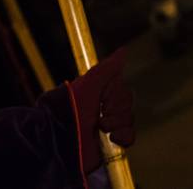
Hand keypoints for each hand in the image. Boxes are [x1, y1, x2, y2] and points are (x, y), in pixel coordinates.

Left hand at [68, 48, 134, 172]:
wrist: (62, 137)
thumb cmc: (72, 108)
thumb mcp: (90, 85)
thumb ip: (107, 69)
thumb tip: (123, 50)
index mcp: (99, 92)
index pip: (123, 90)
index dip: (115, 95)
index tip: (102, 99)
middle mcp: (104, 106)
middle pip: (128, 105)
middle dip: (116, 111)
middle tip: (100, 115)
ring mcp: (109, 124)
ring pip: (129, 120)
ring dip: (117, 124)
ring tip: (101, 128)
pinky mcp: (111, 142)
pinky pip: (130, 136)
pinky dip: (124, 137)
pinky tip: (112, 138)